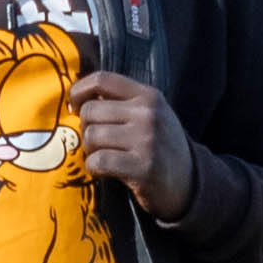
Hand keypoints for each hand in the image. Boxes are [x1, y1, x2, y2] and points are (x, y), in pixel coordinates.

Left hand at [69, 68, 200, 216]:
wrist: (188, 182)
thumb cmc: (160, 146)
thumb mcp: (151, 114)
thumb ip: (122, 102)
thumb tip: (79, 98)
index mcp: (149, 96)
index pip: (102, 79)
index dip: (79, 91)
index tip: (74, 107)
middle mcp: (148, 114)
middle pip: (90, 111)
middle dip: (85, 129)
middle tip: (96, 142)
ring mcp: (146, 140)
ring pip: (92, 137)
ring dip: (90, 151)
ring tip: (103, 156)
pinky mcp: (142, 168)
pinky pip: (98, 162)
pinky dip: (94, 168)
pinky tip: (104, 171)